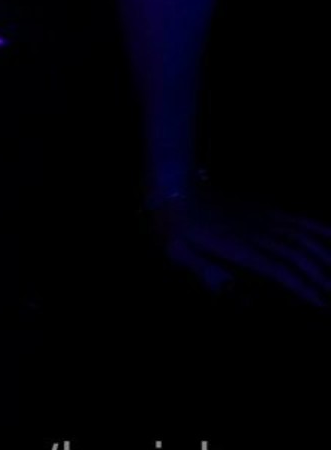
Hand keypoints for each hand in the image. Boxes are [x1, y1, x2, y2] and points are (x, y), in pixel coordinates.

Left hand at [149, 179, 330, 309]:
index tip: (322, 305)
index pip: (279, 270)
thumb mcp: (177, 250)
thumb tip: (231, 289)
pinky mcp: (264, 209)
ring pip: (303, 239)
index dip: (303, 288)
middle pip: (298, 257)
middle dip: (322, 279)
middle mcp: (256, 232)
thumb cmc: (174, 224)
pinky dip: (319, 229)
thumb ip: (203, 270)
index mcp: (237, 246)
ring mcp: (263, 218)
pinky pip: (297, 219)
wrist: (174, 184)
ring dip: (326, 258)